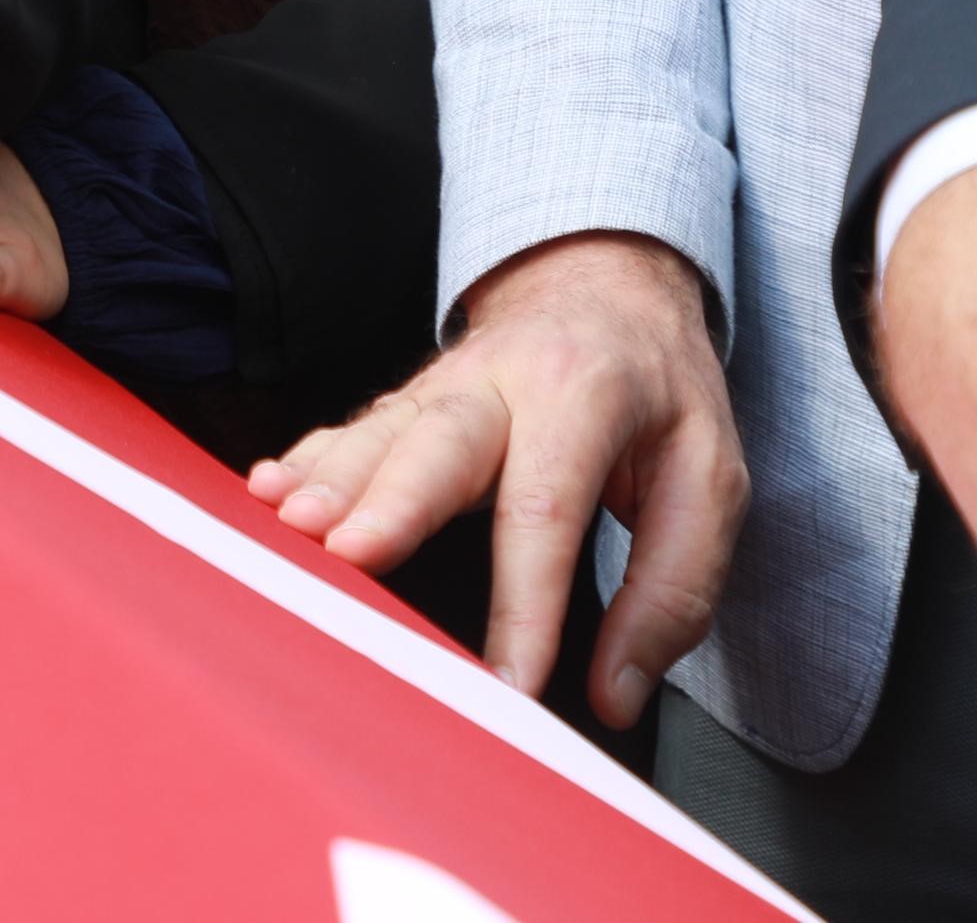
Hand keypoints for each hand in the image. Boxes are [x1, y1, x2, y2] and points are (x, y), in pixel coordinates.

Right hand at [246, 230, 739, 718]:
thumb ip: (672, 588)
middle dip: (388, 499)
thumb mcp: (711, 478)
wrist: (605, 283)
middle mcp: (502, 381)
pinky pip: (352, 431)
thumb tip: (615, 692)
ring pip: (380, 432)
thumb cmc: (659, 393)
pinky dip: (305, 462)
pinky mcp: (406, 402)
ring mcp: (442, 386)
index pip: (549, 508)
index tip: (507, 686)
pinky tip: (264, 491)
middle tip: (347, 553)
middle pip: (440, 443)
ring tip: (287, 524)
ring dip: (330, 480)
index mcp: (587, 395)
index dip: (526, 604)